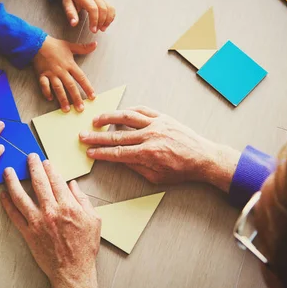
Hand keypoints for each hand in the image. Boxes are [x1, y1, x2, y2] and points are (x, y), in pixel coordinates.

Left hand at [1, 154, 101, 287]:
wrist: (72, 271)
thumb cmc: (85, 247)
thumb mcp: (93, 220)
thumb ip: (83, 200)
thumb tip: (73, 185)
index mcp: (68, 206)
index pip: (56, 180)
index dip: (49, 168)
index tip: (45, 161)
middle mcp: (51, 211)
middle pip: (38, 182)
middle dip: (32, 166)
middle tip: (28, 157)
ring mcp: (37, 222)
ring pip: (21, 196)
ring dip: (12, 181)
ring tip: (8, 171)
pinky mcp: (28, 232)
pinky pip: (14, 215)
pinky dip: (7, 204)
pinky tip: (3, 195)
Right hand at [33, 36, 95, 112]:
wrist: (38, 43)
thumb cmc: (54, 45)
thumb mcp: (70, 46)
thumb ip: (83, 48)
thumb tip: (95, 44)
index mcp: (69, 64)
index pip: (81, 78)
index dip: (87, 87)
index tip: (92, 97)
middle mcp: (61, 71)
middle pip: (70, 86)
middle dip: (76, 98)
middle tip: (80, 109)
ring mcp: (51, 74)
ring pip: (58, 88)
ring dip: (62, 99)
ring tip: (66, 109)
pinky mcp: (42, 75)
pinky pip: (44, 85)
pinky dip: (46, 92)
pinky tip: (50, 99)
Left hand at [63, 0, 115, 32]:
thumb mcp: (67, 4)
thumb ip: (71, 13)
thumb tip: (74, 24)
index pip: (93, 8)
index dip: (94, 20)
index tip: (92, 30)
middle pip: (103, 9)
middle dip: (101, 22)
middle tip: (95, 31)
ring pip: (109, 8)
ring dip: (107, 20)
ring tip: (102, 29)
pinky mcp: (104, 1)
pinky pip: (111, 8)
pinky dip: (111, 17)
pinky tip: (106, 24)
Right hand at [79, 106, 240, 191]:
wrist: (203, 157)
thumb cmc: (181, 170)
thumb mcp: (156, 177)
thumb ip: (136, 166)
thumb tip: (119, 158)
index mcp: (148, 154)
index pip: (117, 152)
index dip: (101, 153)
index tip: (90, 152)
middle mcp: (150, 136)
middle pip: (116, 135)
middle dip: (97, 137)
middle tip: (83, 136)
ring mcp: (156, 124)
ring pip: (127, 117)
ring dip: (109, 117)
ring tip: (96, 120)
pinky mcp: (163, 117)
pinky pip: (142, 110)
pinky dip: (129, 110)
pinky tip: (120, 112)